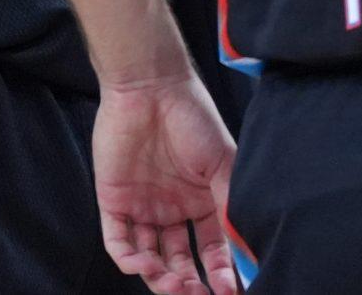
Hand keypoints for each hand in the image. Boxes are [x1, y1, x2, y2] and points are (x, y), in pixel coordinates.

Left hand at [94, 71, 239, 294]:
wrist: (151, 87)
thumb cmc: (192, 118)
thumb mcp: (223, 164)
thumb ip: (230, 208)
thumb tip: (248, 251)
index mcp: (200, 202)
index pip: (210, 251)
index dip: (217, 274)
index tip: (227, 291)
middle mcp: (171, 210)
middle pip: (178, 261)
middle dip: (186, 283)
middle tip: (195, 294)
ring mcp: (142, 207)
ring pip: (149, 258)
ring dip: (159, 277)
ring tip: (172, 283)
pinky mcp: (113, 202)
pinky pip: (118, 241)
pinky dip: (129, 259)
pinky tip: (143, 264)